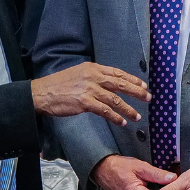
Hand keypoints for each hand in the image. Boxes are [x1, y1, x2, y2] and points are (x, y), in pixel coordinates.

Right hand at [31, 62, 150, 125]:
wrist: (42, 93)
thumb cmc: (59, 85)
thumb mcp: (79, 73)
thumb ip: (94, 76)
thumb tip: (109, 83)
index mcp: (93, 68)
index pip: (118, 73)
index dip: (132, 79)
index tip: (143, 85)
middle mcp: (93, 76)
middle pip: (120, 84)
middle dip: (137, 91)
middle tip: (148, 98)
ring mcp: (89, 89)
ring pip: (115, 99)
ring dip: (128, 109)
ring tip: (137, 116)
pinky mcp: (84, 102)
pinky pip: (105, 110)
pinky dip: (115, 117)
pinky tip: (122, 122)